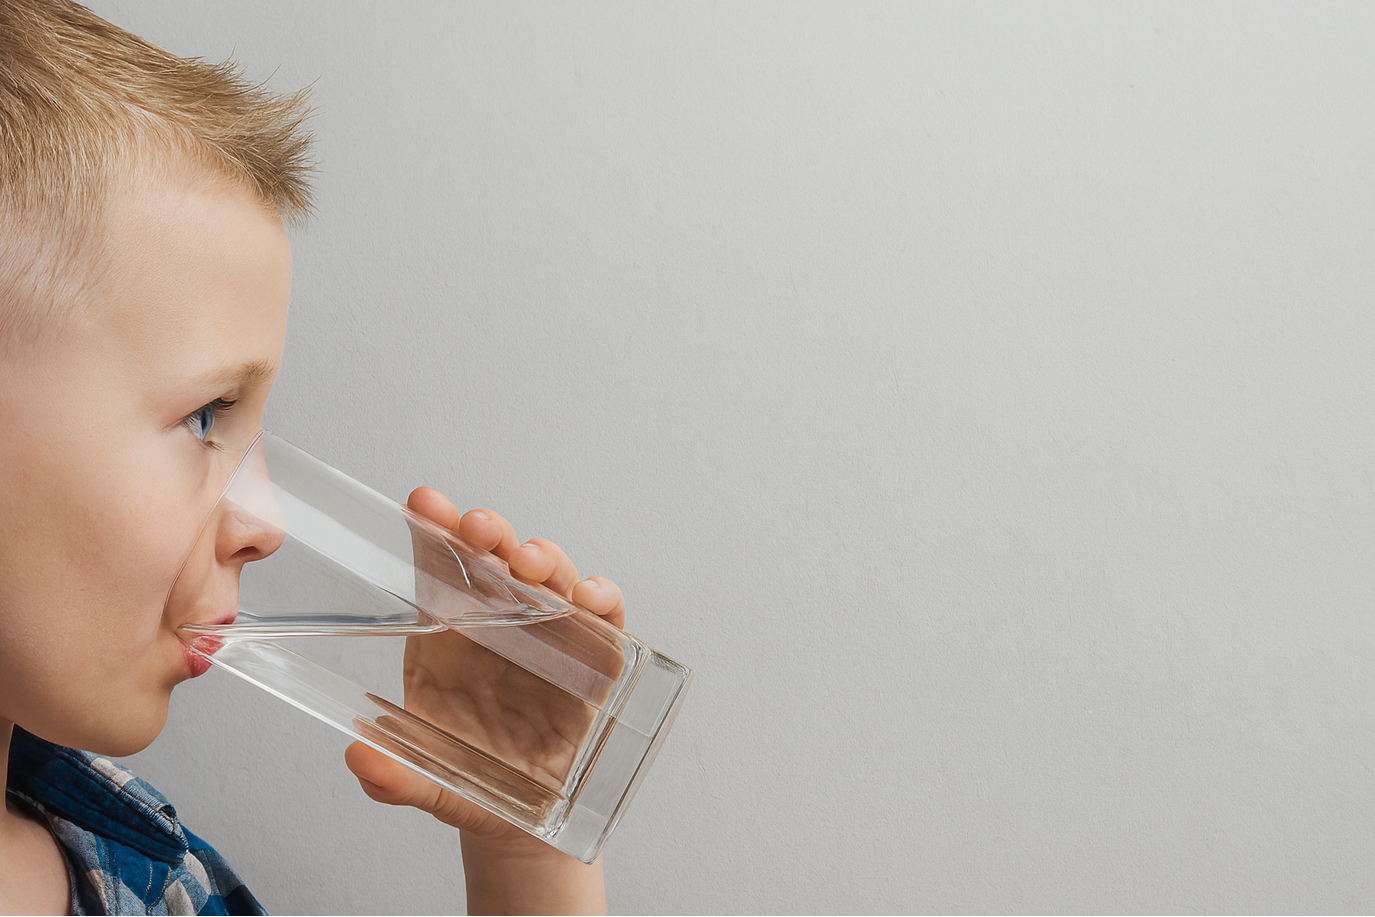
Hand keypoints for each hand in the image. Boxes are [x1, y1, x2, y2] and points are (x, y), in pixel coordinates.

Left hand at [343, 487, 615, 912]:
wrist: (518, 823)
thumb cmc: (463, 784)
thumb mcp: (422, 782)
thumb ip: (390, 774)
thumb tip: (359, 754)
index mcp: (448, 634)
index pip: (441, 566)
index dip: (434, 528)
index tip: (423, 503)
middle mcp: (501, 623)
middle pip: (498, 557)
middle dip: (490, 533)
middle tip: (476, 529)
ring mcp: (551, 636)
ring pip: (552, 576)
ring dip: (544, 558)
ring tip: (529, 562)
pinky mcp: (596, 658)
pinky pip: (606, 616)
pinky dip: (603, 598)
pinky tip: (589, 598)